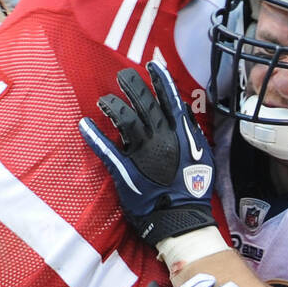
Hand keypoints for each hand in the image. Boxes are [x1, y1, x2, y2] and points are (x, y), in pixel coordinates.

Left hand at [80, 61, 215, 246]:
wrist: (181, 220)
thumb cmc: (194, 192)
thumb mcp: (203, 157)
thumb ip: (192, 133)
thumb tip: (183, 112)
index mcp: (179, 133)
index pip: (168, 98)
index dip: (160, 79)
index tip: (152, 65)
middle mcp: (159, 137)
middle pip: (143, 102)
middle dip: (132, 85)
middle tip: (123, 76)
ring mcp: (140, 152)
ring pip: (123, 119)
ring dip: (112, 105)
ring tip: (105, 100)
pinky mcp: (124, 170)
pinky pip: (105, 148)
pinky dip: (93, 135)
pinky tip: (84, 123)